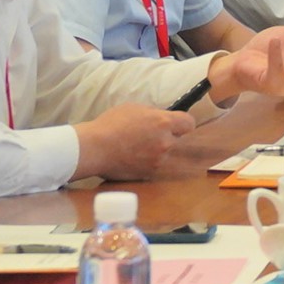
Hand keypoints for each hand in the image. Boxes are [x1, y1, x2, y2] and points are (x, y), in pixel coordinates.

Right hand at [72, 103, 192, 179]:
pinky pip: (159, 168)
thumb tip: (162, 118)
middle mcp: (165, 143)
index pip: (189, 124)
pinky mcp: (149, 174)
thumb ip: (154, 114)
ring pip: (171, 157)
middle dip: (173, 139)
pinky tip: (140, 160)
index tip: (176, 125)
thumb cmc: (110, 125)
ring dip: (163, 153)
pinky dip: (153, 165)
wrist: (94, 148)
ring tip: (146, 150)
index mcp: (163, 123)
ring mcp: (159, 161)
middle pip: (182, 142)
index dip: (183, 124)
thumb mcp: (134, 109)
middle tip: (158, 138)